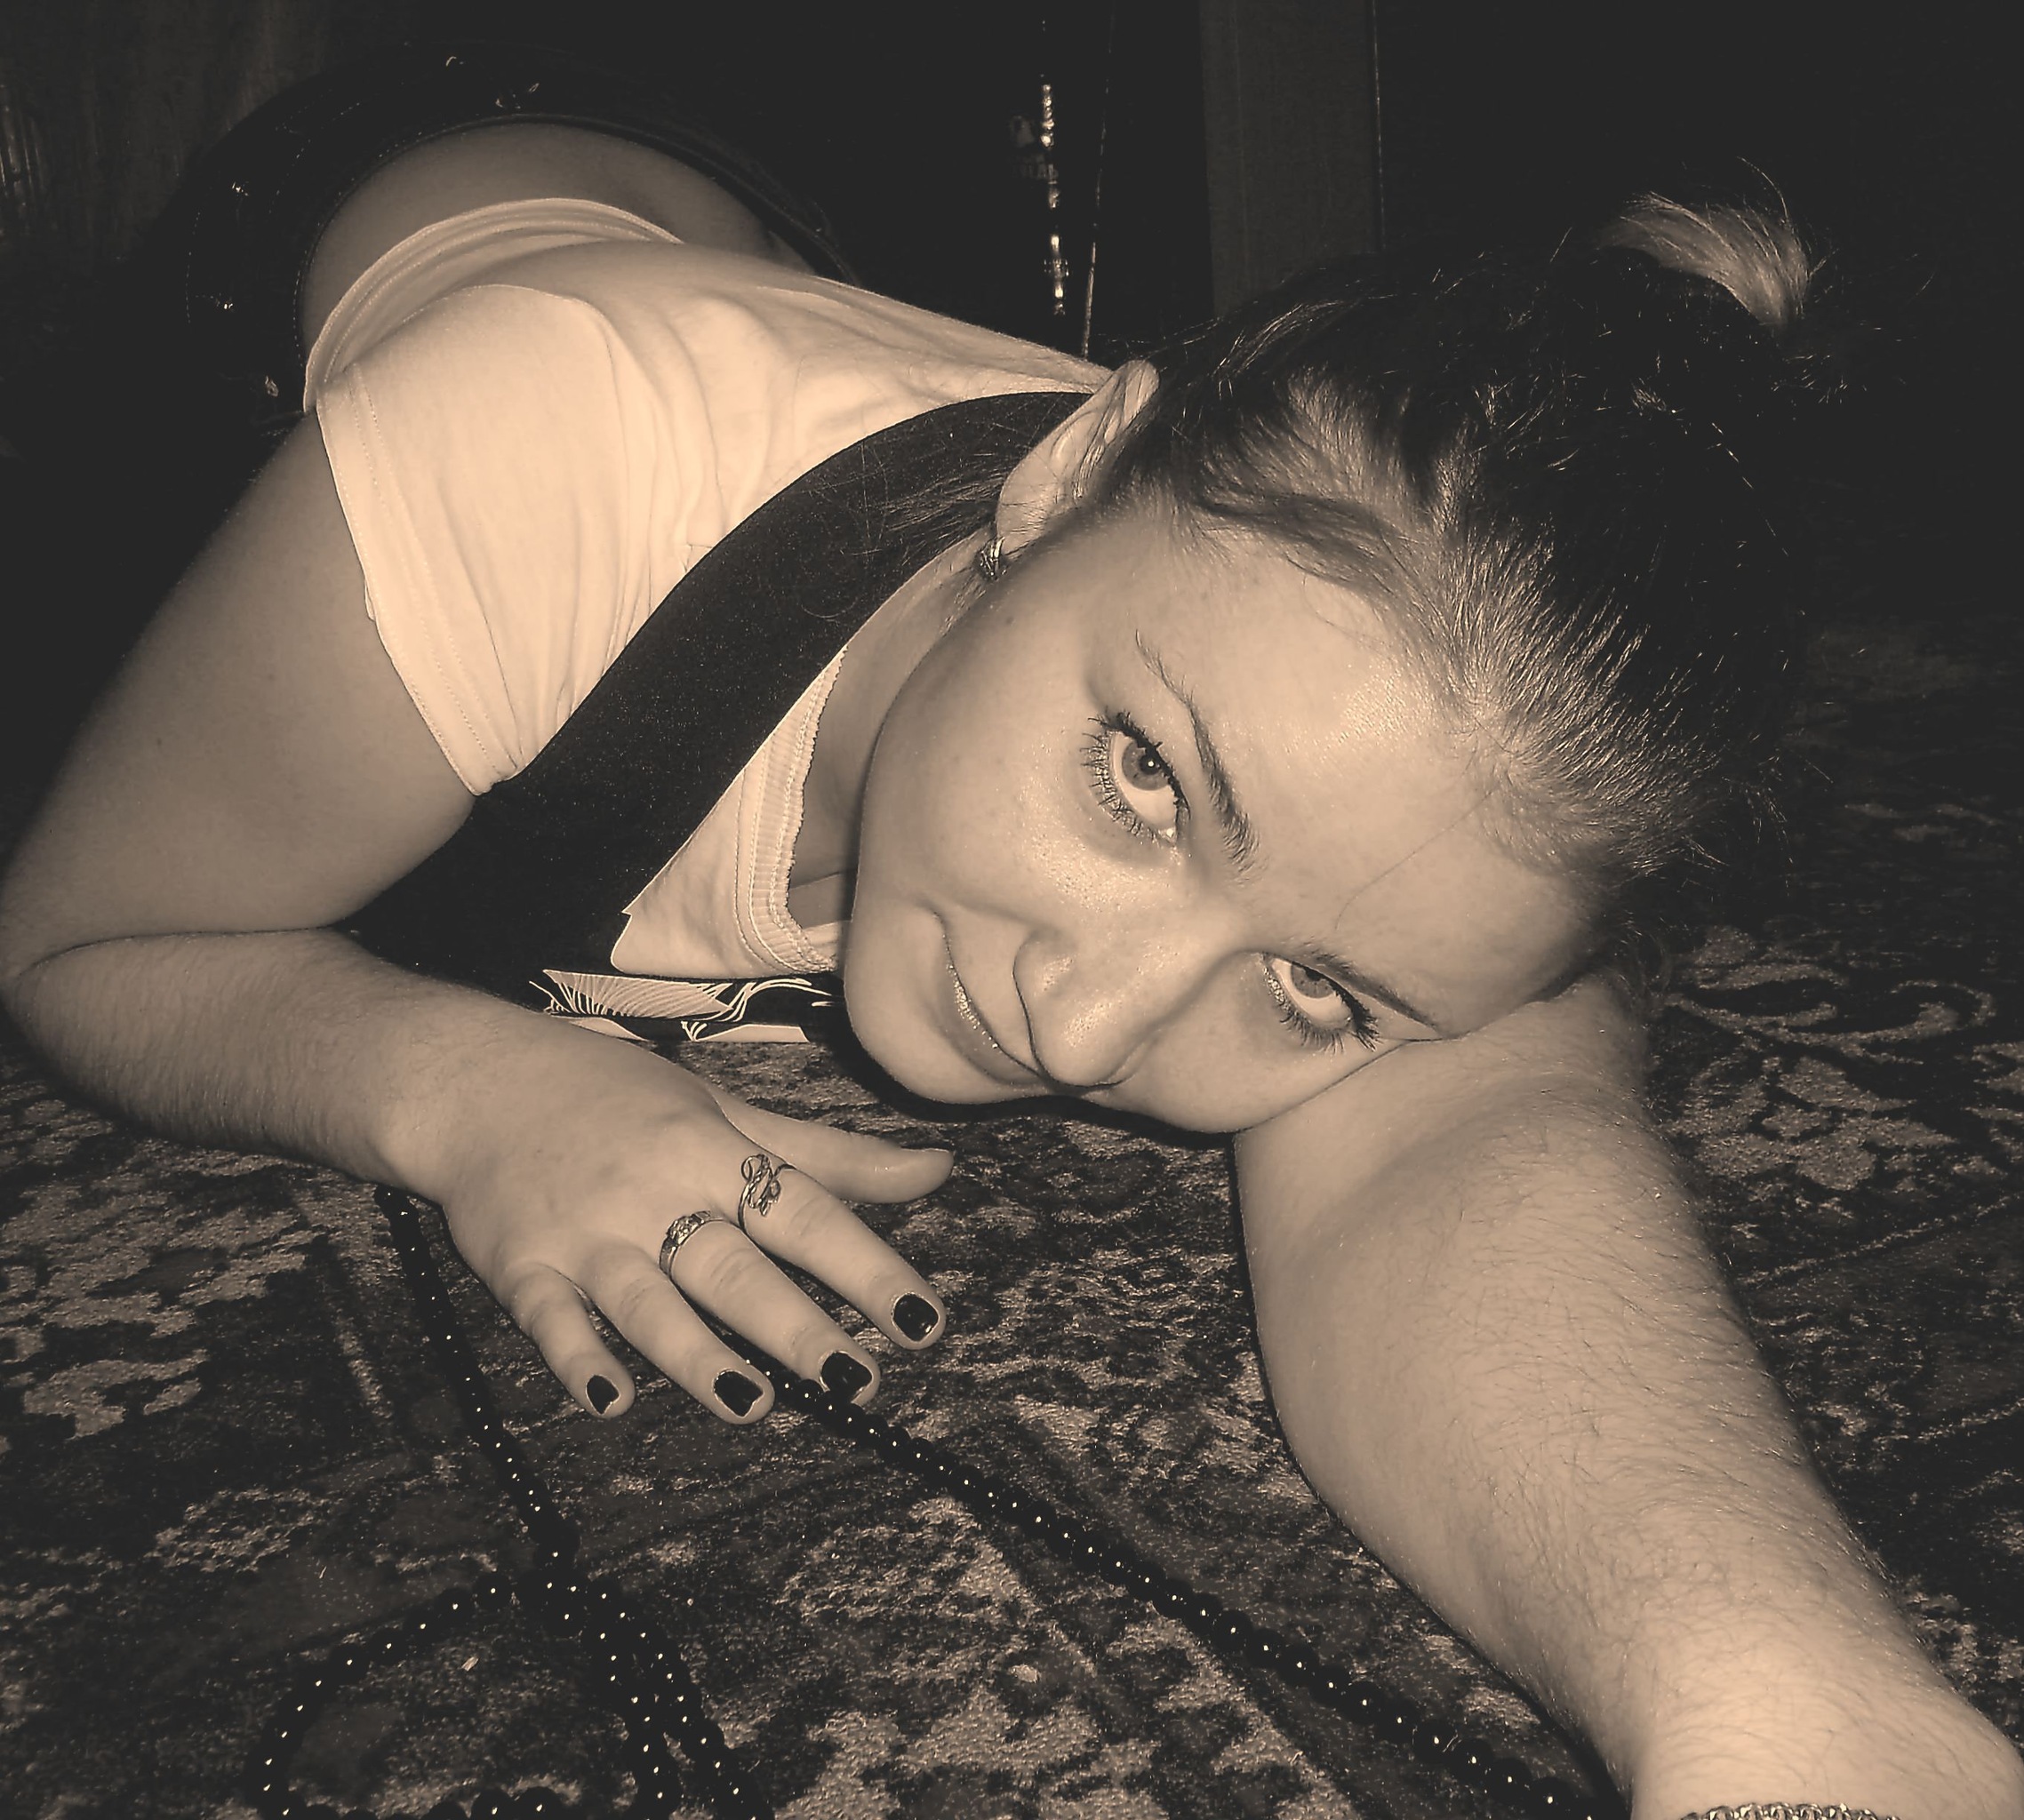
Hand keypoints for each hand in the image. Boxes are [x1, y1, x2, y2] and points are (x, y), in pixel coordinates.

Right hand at [425, 1031, 952, 1424]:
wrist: (476, 1079)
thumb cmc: (616, 1098)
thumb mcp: (723, 1111)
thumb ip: (827, 1155)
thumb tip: (936, 1172)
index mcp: (712, 1150)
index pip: (805, 1213)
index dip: (867, 1268)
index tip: (921, 1321)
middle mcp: (654, 1193)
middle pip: (734, 1268)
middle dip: (796, 1327)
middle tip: (855, 1380)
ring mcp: (585, 1233)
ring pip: (648, 1304)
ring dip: (698, 1357)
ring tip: (753, 1405)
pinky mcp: (520, 1266)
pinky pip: (550, 1319)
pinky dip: (577, 1358)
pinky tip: (610, 1400)